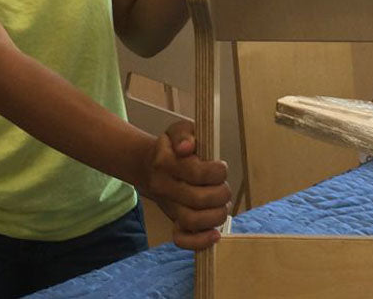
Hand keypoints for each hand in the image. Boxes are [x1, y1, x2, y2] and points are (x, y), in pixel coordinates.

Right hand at [138, 120, 231, 249]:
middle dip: (221, 193)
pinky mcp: (172, 221)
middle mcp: (164, 187)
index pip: (197, 172)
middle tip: (222, 185)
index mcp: (165, 162)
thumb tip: (188, 146)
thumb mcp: (178, 130)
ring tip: (221, 204)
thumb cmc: (172, 147)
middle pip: (200, 199)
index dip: (217, 171)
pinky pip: (182, 239)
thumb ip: (185, 134)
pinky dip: (200, 242)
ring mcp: (169, 207)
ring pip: (194, 221)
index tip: (220, 166)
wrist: (150, 166)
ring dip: (216, 215)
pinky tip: (215, 235)